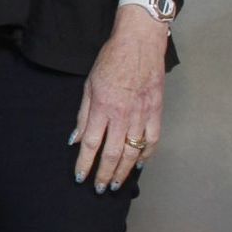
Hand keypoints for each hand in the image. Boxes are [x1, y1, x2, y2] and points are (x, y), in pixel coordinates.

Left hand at [71, 5, 169, 192]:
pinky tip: (138, 164)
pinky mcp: (156, 110)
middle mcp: (122, 114)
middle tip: (100, 188)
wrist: (139, 42)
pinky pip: (152, 139)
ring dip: (124, 170)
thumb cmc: (111, 60)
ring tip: (117, 184)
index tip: (80, 176)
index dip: (85, 163)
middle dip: (104, 174)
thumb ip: (83, 115)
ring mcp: (142, 114)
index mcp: (103, 107)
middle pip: (112, 153)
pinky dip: (146, 154)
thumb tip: (75, 139)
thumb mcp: (89, 84)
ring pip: (132, 151)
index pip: (91, 144)